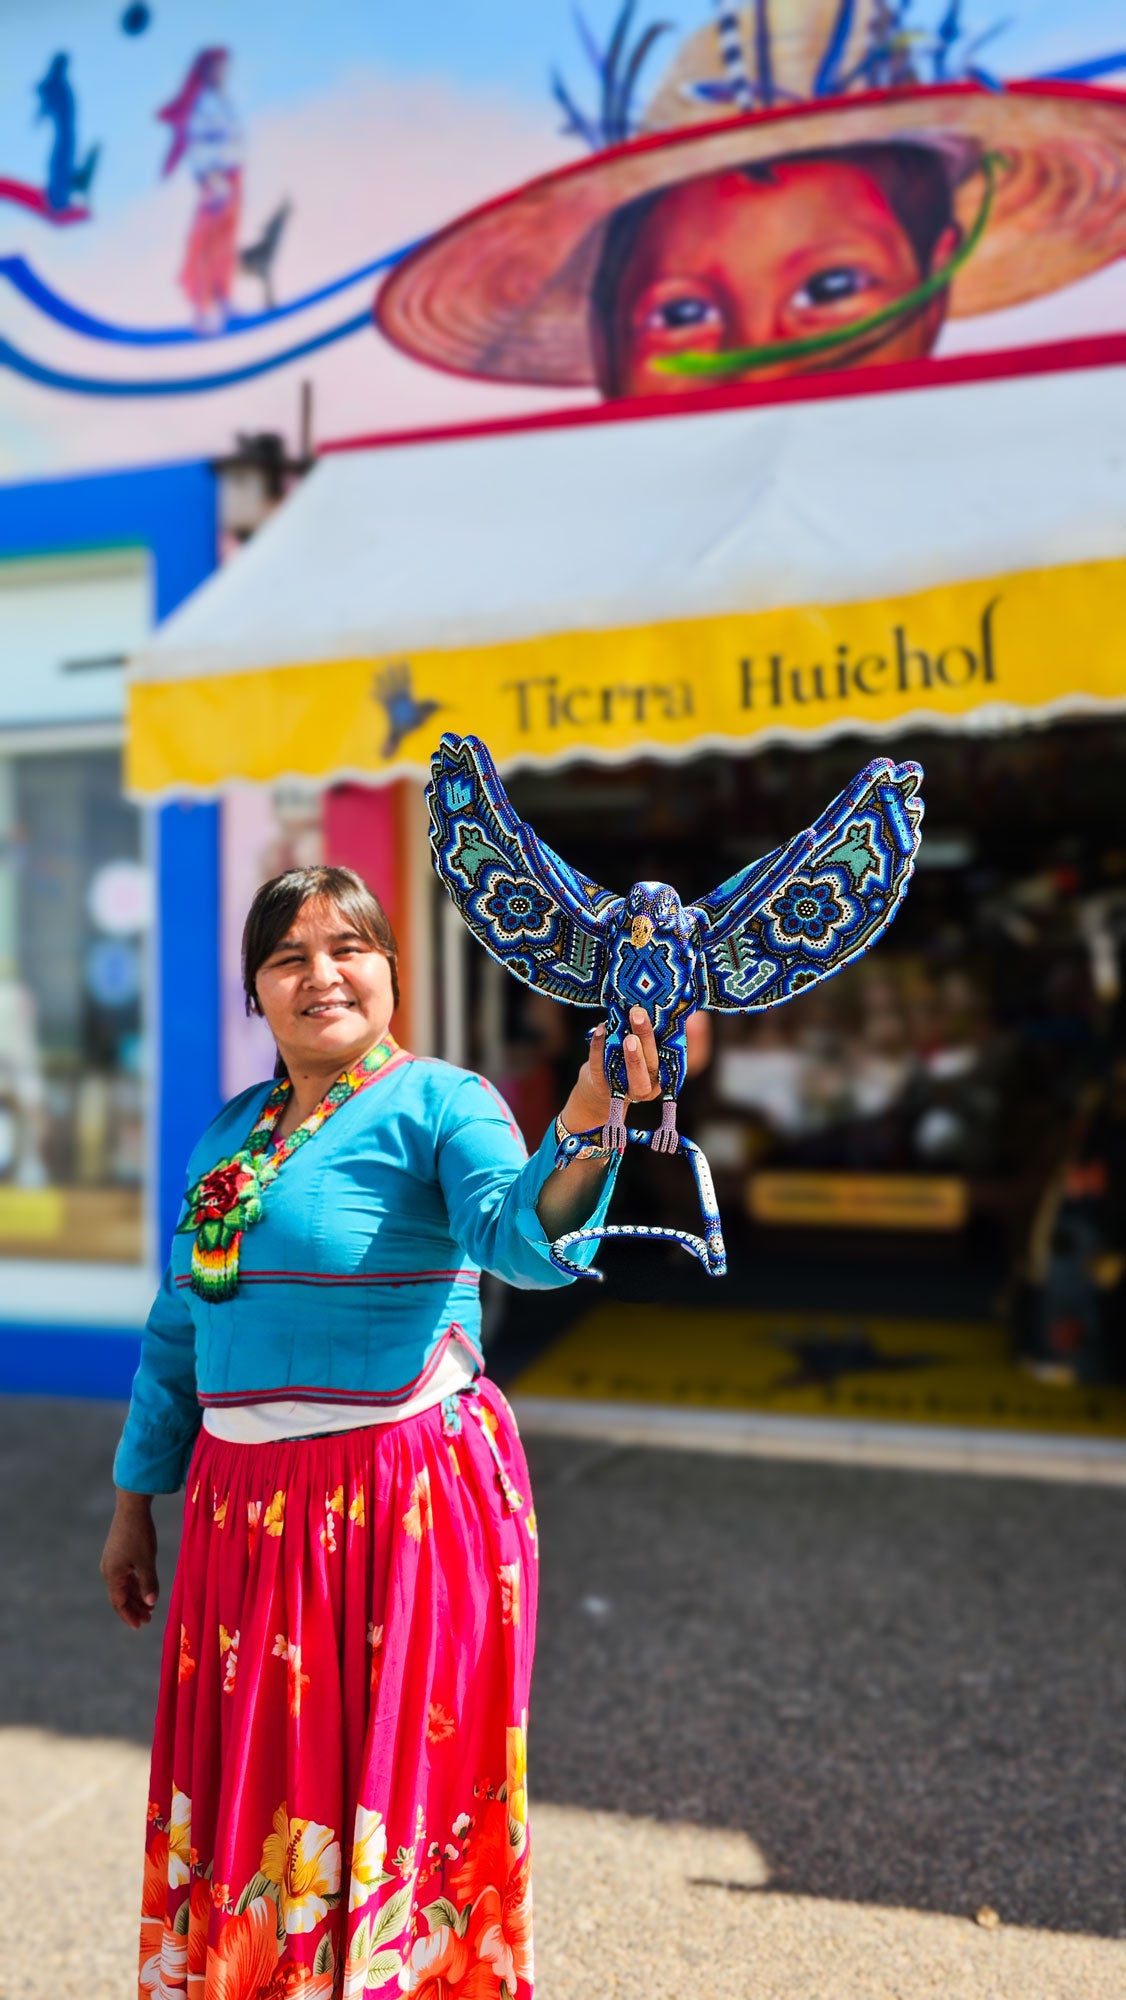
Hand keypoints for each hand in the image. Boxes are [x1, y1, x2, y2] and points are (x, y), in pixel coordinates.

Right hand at [101, 1492, 158, 1629]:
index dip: (129, 1616)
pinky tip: (145, 1587)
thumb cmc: (139, 1534)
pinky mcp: (118, 1553)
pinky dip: (135, 1584)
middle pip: (120, 1596)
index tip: (140, 1626)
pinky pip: (125, 1575)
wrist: (132, 1508)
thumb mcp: (147, 1561)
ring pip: (124, 1585)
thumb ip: (148, 1583)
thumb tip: (151, 1603)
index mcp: (112, 1574)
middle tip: (148, 1619)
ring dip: (135, 1596)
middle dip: (134, 1608)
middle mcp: (109, 1570)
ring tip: (149, 1606)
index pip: (119, 1603)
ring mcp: (112, 1561)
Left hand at [559, 1006, 661, 1134]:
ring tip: (627, 1035)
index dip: (672, 1041)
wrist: (600, 1085)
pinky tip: (600, 1029)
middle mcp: (647, 1087)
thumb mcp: (645, 1049)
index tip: (669, 1019)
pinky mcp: (602, 1088)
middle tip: (639, 1017)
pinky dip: (599, 1048)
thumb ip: (657, 1034)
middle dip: (646, 1041)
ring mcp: (625, 1091)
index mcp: (662, 1075)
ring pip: (630, 1076)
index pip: (670, 1058)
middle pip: (651, 1065)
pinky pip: (601, 1068)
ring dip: (631, 1056)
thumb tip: (680, 1011)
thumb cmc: (628, 1061)